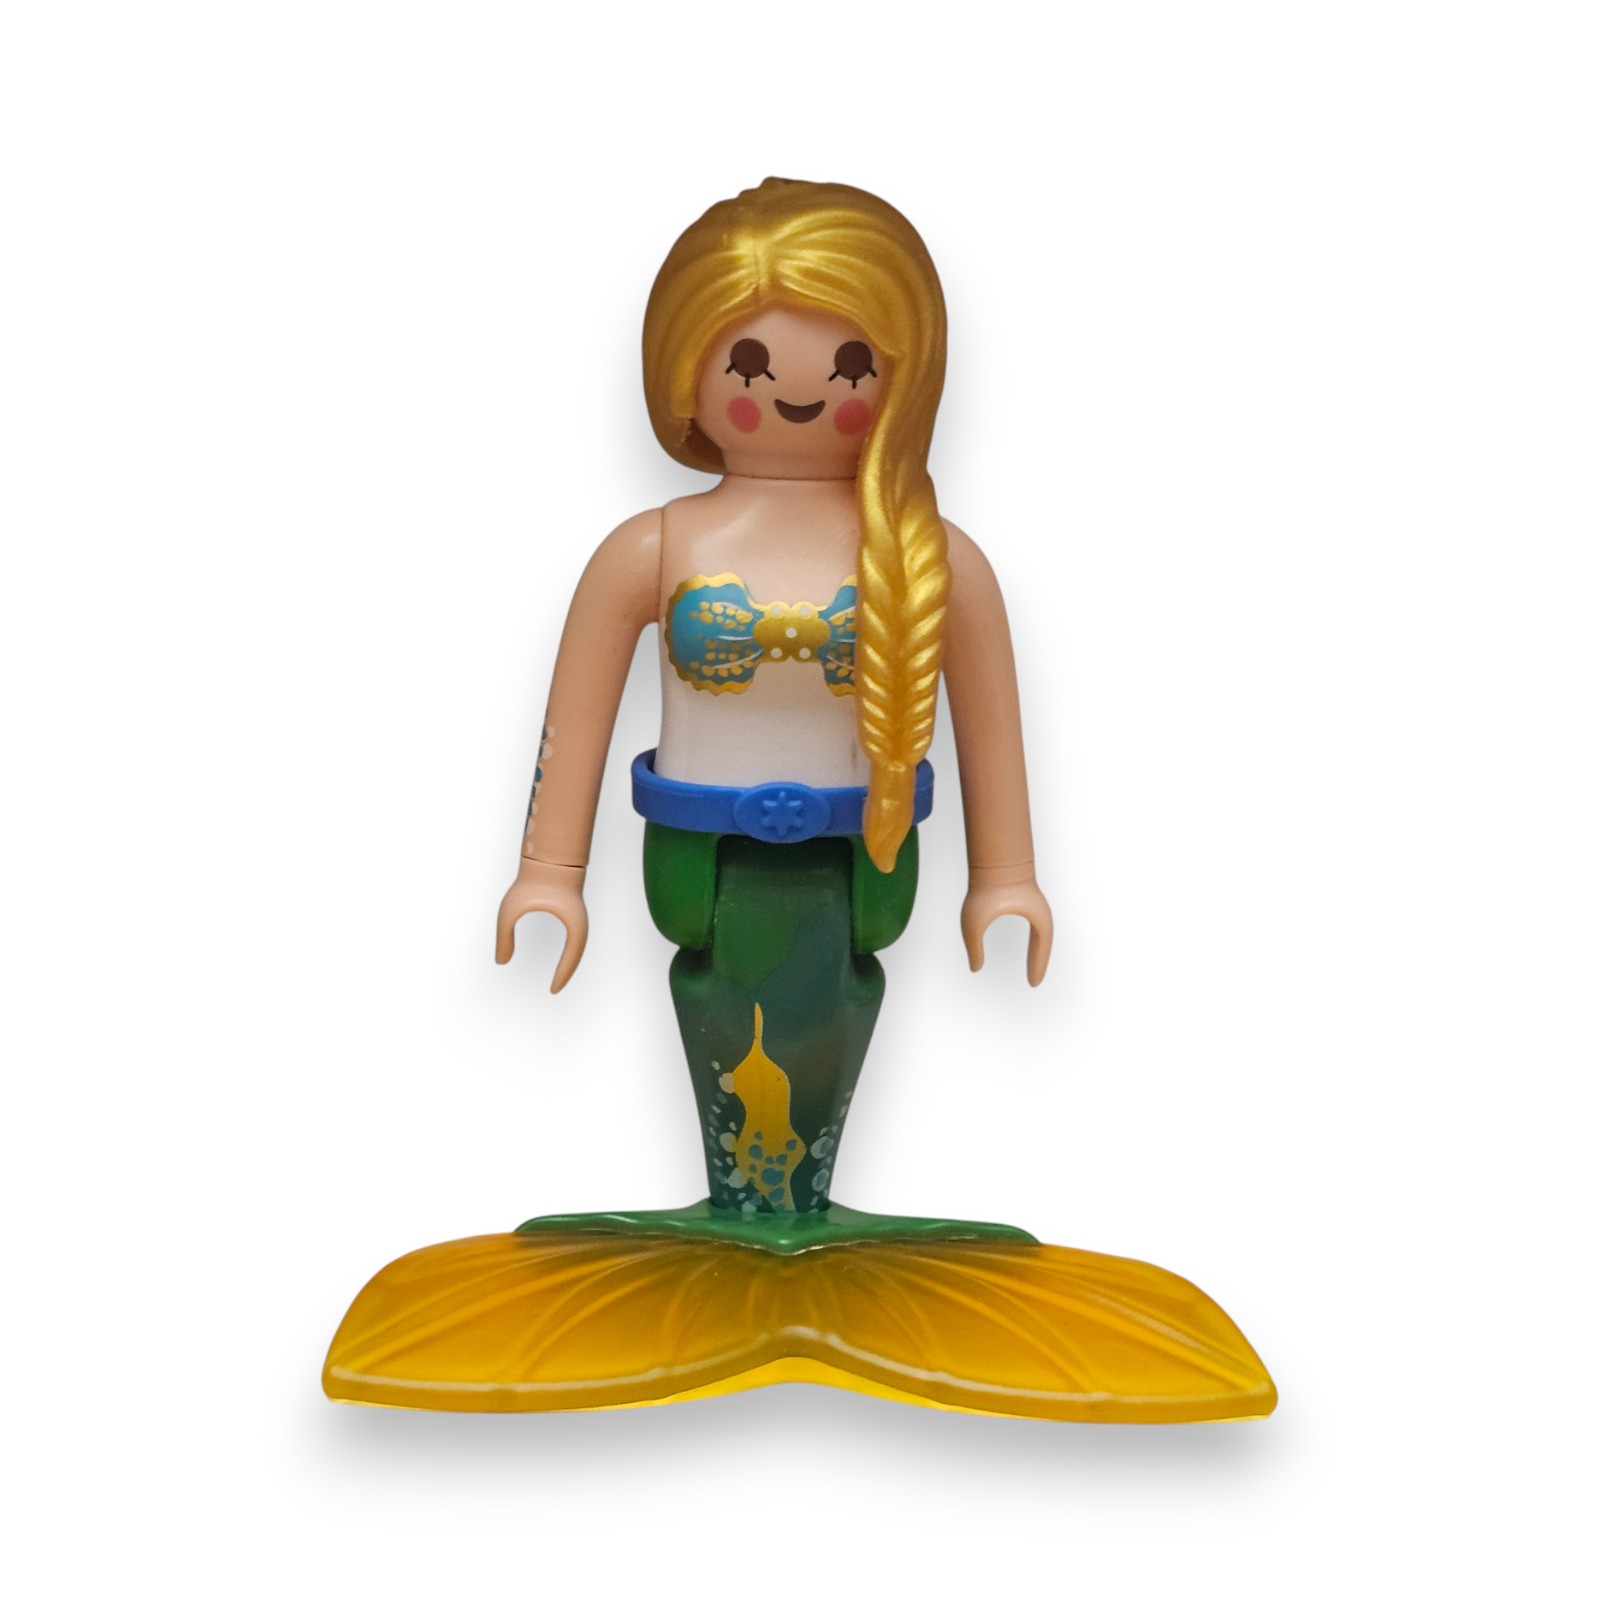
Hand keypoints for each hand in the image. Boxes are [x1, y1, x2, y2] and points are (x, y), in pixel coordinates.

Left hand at [495, 858, 587, 992]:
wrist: (549, 858)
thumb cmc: (530, 881)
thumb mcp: (510, 910)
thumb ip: (504, 936)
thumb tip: (501, 962)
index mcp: (571, 922)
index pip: (572, 958)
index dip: (563, 976)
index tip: (552, 990)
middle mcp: (579, 923)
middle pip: (577, 956)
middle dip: (566, 974)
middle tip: (553, 990)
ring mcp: (577, 918)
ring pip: (576, 948)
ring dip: (567, 963)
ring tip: (556, 978)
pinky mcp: (572, 915)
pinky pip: (573, 940)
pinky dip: (566, 952)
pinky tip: (558, 959)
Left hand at [960, 865, 1052, 986]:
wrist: (992, 858)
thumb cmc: (985, 888)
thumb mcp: (974, 923)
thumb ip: (974, 947)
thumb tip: (975, 968)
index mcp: (1036, 918)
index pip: (1042, 947)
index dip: (1038, 966)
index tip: (1032, 983)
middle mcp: (1040, 912)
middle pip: (1044, 942)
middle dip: (1039, 961)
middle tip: (1033, 980)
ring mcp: (1034, 904)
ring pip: (1041, 934)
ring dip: (1036, 950)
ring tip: (1032, 966)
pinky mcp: (1026, 899)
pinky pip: (1033, 925)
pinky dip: (1032, 939)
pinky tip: (1026, 945)